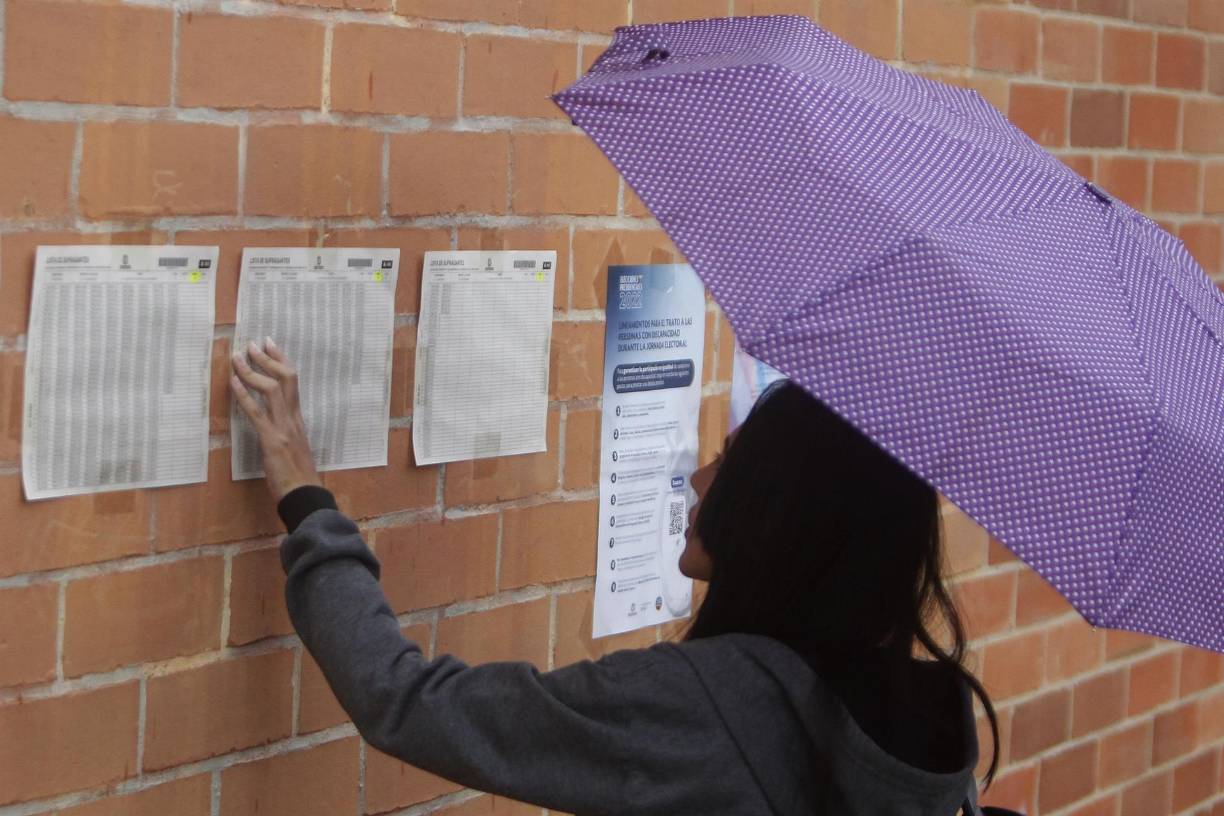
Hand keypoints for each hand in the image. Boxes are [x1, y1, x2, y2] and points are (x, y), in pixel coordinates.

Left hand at [230, 338, 322, 503]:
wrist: (305, 496)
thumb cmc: (299, 478)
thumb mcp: (296, 449)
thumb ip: (288, 434)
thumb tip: (277, 425)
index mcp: (298, 420)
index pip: (293, 383)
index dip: (282, 361)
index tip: (271, 345)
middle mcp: (293, 419)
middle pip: (285, 379)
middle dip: (268, 359)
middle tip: (254, 343)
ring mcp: (284, 428)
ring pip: (271, 390)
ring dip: (253, 370)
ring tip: (238, 357)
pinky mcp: (272, 440)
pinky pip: (257, 413)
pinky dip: (244, 395)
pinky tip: (233, 383)